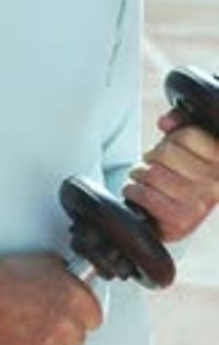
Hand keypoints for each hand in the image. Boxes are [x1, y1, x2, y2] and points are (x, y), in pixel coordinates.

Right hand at [0, 251, 101, 344]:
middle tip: (44, 317)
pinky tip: (20, 336)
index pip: (95, 317)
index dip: (82, 314)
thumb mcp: (46, 261)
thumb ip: (68, 276)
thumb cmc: (6, 274)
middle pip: (78, 338)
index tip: (72, 313)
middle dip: (64, 329)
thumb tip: (77, 283)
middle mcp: (66, 323)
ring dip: (49, 342)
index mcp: (74, 297)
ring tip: (28, 324)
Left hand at [123, 110, 218, 241]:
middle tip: (150, 163)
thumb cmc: (183, 173)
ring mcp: (199, 205)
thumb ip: (181, 122)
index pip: (188, 136)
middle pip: (167, 153)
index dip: (172, 138)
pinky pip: (146, 196)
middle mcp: (215, 185)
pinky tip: (136, 190)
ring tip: (142, 177)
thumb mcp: (187, 143)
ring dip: (139, 173)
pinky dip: (133, 190)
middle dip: (151, 156)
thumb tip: (165, 121)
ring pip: (153, 174)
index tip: (170, 146)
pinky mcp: (181, 222)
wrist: (178, 216)